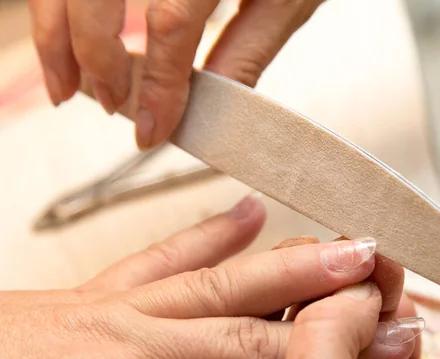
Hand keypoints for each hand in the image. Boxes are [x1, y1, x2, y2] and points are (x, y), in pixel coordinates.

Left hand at [0, 194, 414, 358]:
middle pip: (248, 335)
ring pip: (220, 283)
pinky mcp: (94, 292)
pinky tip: (250, 212)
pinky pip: (161, 256)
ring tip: (349, 250)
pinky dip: (209, 231)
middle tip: (386, 308)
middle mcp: (127, 347)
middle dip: (326, 324)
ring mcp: (112, 310)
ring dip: (292, 267)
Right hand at [28, 0, 323, 148]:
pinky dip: (58, 5)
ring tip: (67, 85)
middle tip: (110, 105)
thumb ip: (247, 48)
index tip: (149, 129)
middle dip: (94, 58)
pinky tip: (64, 38)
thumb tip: (206, 107)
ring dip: (55, 31)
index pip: (172, 24)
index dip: (156, 83)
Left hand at [207, 258, 439, 358]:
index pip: (255, 338)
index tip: (314, 251)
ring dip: (371, 301)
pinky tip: (402, 294)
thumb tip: (352, 290)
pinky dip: (403, 331)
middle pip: (309, 336)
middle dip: (333, 287)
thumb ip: (321, 342)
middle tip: (353, 248)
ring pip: (354, 347)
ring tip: (384, 260)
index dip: (285, 289)